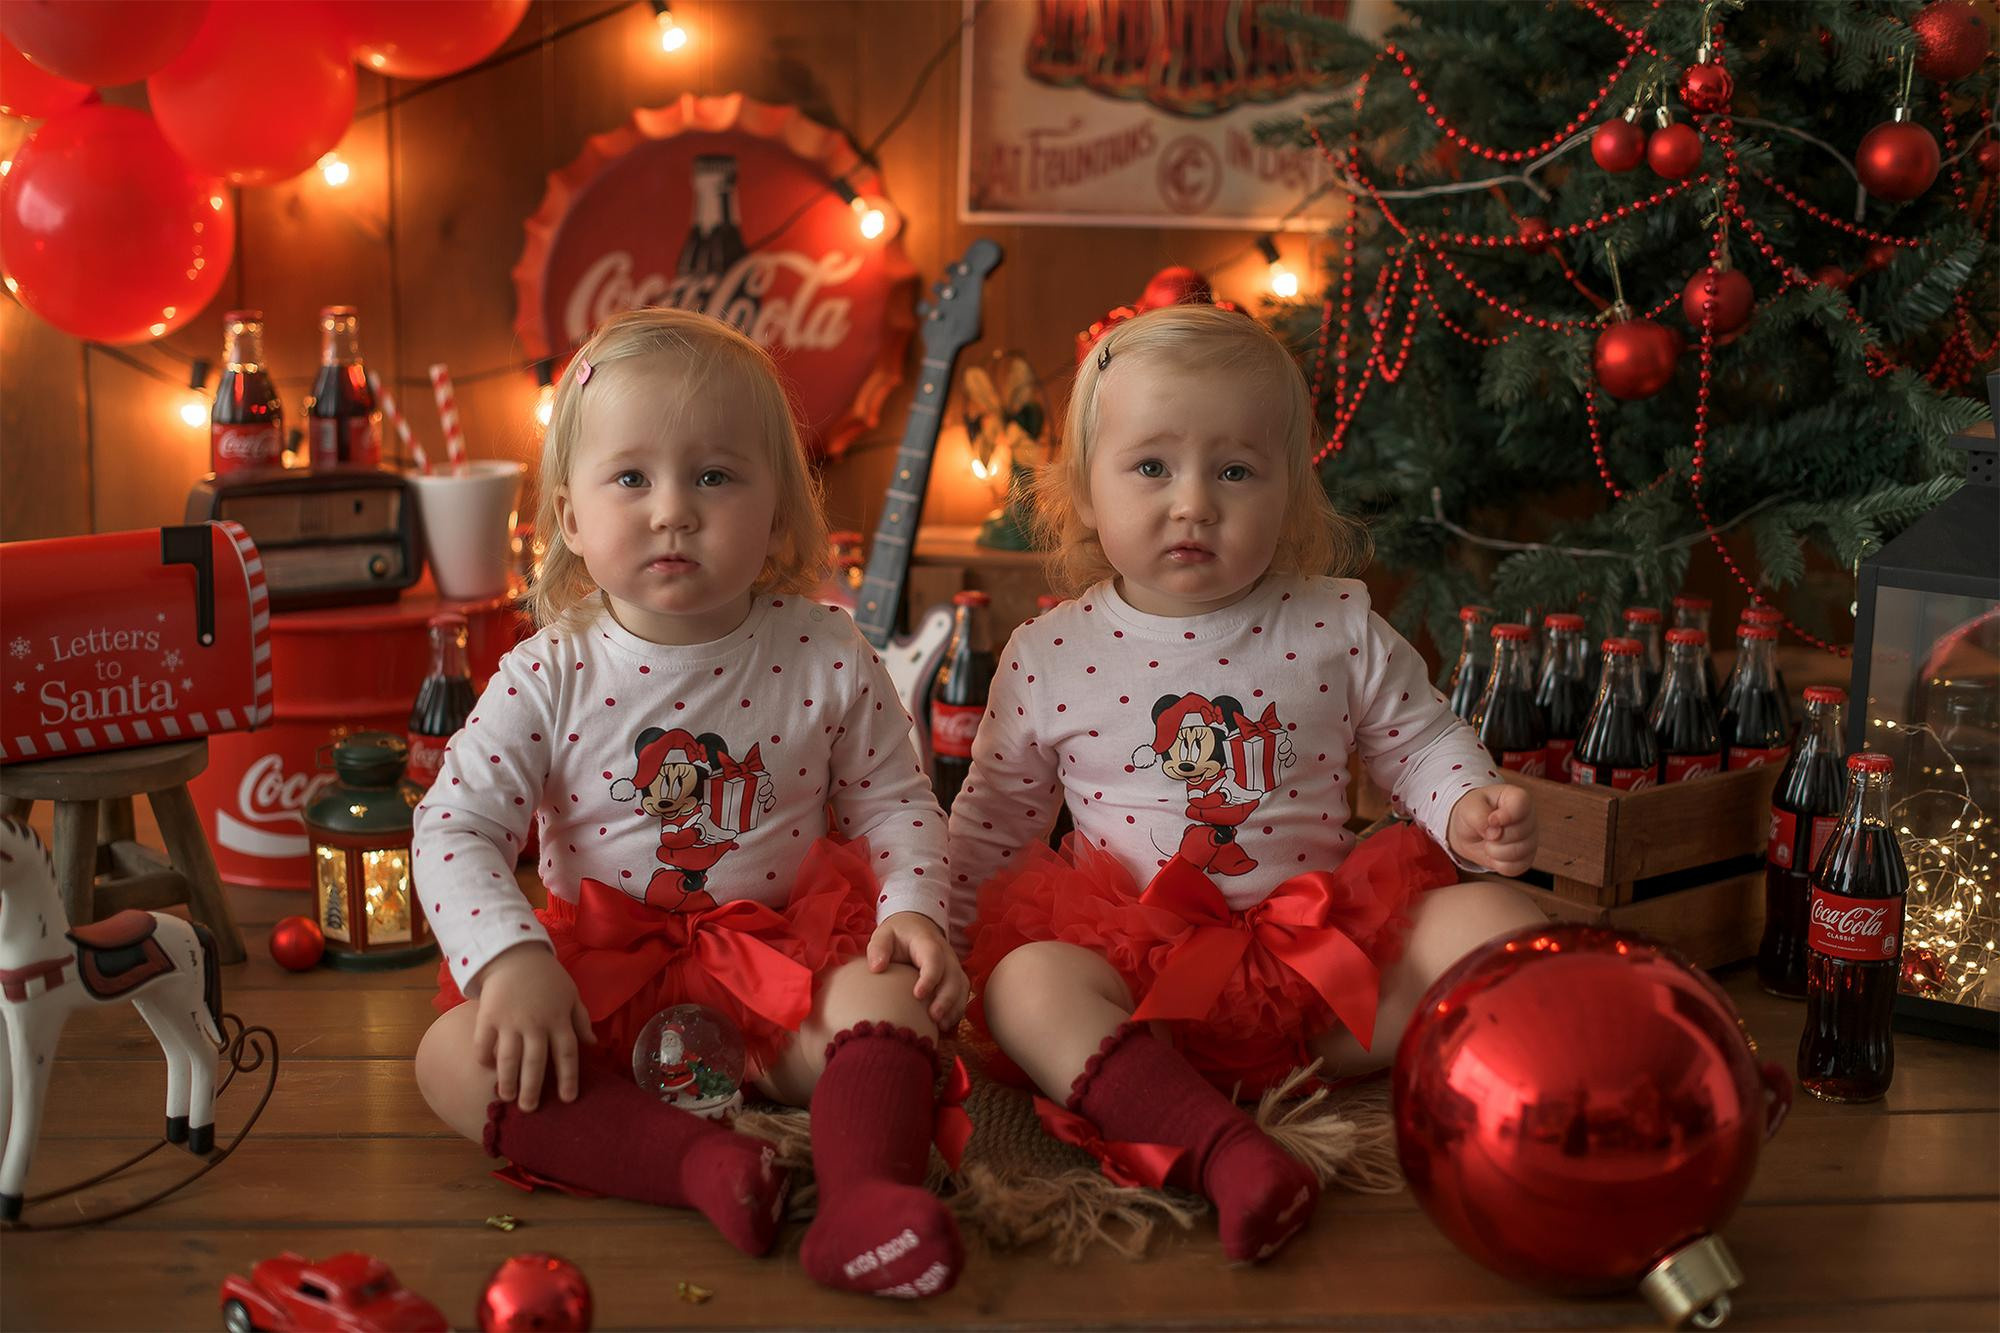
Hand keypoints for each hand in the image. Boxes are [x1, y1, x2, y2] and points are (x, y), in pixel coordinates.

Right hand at [472, 943, 594, 1111]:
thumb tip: (593, 1046)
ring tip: (506, 1097)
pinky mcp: (487, 1016)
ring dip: (507, 1080)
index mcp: (559, 1019)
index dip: (568, 1078)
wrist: (515, 954)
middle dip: (533, 1089)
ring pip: (508, 1058)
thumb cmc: (547, 977)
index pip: (567, 1054)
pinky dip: (484, 1057)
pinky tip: (486, 1068)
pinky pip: (483, 1043)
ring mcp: (510, 1020)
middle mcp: (536, 1023)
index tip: (568, 1099)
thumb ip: (581, 1021)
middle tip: (530, 1110)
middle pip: (536, 1063)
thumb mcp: (571, 995)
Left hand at [867, 911, 970, 1029]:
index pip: (934, 958)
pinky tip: (945, 1025)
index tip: (918, 995)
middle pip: (953, 976)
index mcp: (927, 943)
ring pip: (961, 987)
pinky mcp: (955, 979)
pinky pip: (962, 995)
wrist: (916, 928)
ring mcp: (953, 967)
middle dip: (946, 998)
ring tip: (941, 1026)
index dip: (930, 977)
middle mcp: (946, 955)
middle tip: (933, 1017)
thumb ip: (878, 948)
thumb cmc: (898, 935)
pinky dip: (956, 1011)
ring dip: (954, 1007)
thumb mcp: (884, 935)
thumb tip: (877, 968)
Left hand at [1447, 783, 1537, 876]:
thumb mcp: (1469, 807)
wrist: (1469, 830)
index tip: (1491, 820)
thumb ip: (1479, 815)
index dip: (1505, 816)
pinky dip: (1498, 864)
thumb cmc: (1472, 812)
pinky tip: (1494, 854)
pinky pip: (1515, 868)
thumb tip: (1494, 833)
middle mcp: (1529, 818)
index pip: (1522, 804)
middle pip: (1519, 834)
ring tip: (1488, 842)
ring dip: (1495, 852)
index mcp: (1517, 798)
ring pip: (1518, 853)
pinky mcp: (1526, 859)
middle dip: (1495, 837)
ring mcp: (1531, 840)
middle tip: (1485, 832)